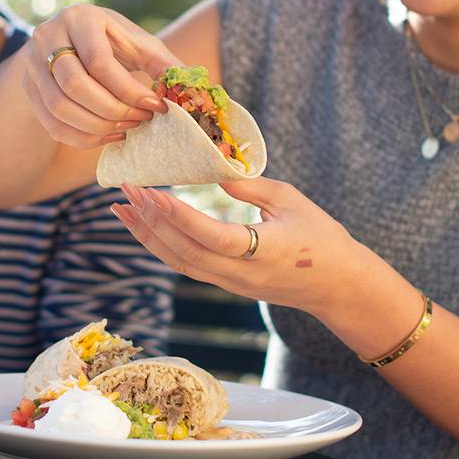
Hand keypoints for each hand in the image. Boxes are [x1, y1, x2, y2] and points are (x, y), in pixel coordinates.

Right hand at [22, 4, 177, 148]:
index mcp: (80, 18)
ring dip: (98, 127)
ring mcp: (32, 63)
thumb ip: (165, 65)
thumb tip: (191, 92)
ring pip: (60, 108)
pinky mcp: (28, 89)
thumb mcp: (140, 44)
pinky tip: (109, 136)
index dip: (128, 90)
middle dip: (113, 111)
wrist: (74, 40)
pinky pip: (52, 125)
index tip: (156, 106)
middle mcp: (48, 35)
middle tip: (142, 120)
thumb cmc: (115, 42)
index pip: (99, 63)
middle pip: (75, 86)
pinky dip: (83, 138)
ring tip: (128, 129)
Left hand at [110, 178, 381, 320]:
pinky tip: (145, 227)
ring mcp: (232, 284)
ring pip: (180, 263)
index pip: (212, 237)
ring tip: (121, 210)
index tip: (151, 193)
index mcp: (263, 252)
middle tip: (126, 190)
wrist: (337, 286)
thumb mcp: (291, 201)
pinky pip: (187, 266)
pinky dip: (161, 245)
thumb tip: (212, 172)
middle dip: (150, 221)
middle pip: (185, 253)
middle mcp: (241, 274)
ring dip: (147, 236)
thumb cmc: (322, 237)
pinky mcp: (227, 285)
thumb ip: (250, 187)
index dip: (179, 217)